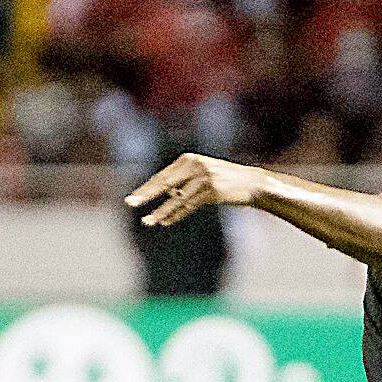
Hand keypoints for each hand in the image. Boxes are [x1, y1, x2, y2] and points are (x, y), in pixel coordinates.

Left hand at [126, 154, 266, 226]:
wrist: (252, 182)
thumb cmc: (224, 180)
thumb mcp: (202, 174)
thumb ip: (183, 181)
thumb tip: (166, 195)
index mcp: (188, 159)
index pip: (162, 176)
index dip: (146, 189)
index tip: (132, 199)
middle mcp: (195, 165)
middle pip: (165, 183)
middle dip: (146, 195)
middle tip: (129, 203)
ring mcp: (204, 177)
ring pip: (177, 198)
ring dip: (161, 212)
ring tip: (147, 221)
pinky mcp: (213, 190)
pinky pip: (190, 205)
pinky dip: (177, 215)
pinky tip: (166, 222)